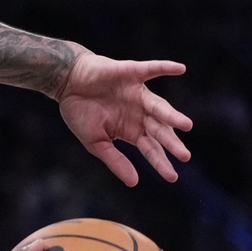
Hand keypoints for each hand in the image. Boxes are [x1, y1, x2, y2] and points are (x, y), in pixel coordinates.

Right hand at [56, 53, 191, 185]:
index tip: (172, 177)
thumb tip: (134, 183)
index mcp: (132, 129)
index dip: (161, 161)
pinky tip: (180, 69)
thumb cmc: (79, 112)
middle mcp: (140, 112)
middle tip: (184, 156)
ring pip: (159, 106)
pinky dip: (164, 68)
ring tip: (186, 125)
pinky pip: (151, 70)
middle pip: (159, 129)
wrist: (66, 83)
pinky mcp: (131, 73)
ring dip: (171, 115)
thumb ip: (115, 160)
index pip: (151, 148)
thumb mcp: (95, 142)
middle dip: (171, 142)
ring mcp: (137, 93)